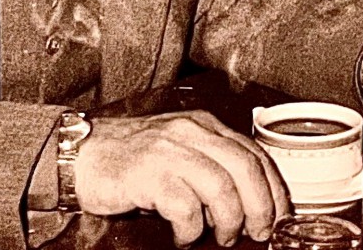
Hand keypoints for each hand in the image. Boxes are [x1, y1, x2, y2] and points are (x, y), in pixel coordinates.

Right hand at [73, 111, 288, 245]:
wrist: (82, 156)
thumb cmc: (131, 160)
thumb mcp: (179, 153)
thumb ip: (210, 167)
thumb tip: (247, 205)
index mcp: (204, 126)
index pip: (254, 153)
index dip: (273, 188)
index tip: (280, 214)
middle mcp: (191, 133)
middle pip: (245, 169)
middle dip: (260, 207)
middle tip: (258, 232)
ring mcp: (170, 151)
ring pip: (221, 188)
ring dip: (229, 221)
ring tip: (222, 237)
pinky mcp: (149, 174)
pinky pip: (185, 207)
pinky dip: (191, 229)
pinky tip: (184, 236)